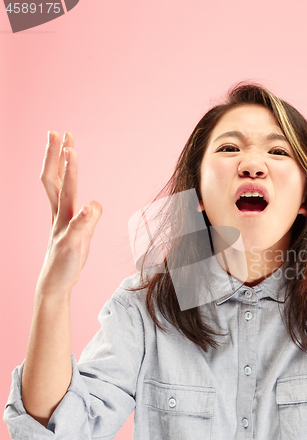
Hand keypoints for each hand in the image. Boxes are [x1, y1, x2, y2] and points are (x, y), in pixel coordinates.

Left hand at [37, 131, 102, 293]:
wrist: (55, 280)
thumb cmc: (63, 264)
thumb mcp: (74, 246)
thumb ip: (84, 224)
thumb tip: (93, 203)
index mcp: (63, 216)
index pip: (66, 187)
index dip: (70, 168)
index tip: (71, 148)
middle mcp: (59, 212)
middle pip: (54, 177)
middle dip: (56, 154)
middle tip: (61, 133)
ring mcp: (62, 216)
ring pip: (57, 184)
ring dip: (60, 163)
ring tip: (66, 146)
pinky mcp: (68, 222)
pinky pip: (66, 195)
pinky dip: (68, 180)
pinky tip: (73, 176)